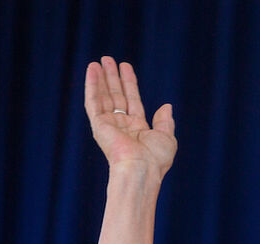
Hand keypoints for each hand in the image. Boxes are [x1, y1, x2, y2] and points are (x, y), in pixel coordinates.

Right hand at [84, 56, 176, 181]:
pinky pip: (93, 101)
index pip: (131, 100)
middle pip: (116, 95)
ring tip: (99, 61)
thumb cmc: (156, 158)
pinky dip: (92, 85)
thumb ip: (165, 121)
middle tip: (108, 59)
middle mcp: (121, 125)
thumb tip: (167, 106)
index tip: (125, 67)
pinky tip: (92, 70)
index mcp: (137, 128)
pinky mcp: (98, 124)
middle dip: (112, 77)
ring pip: (103, 96)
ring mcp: (109, 125)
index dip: (129, 83)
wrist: (141, 168)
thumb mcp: (167, 137)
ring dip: (101, 78)